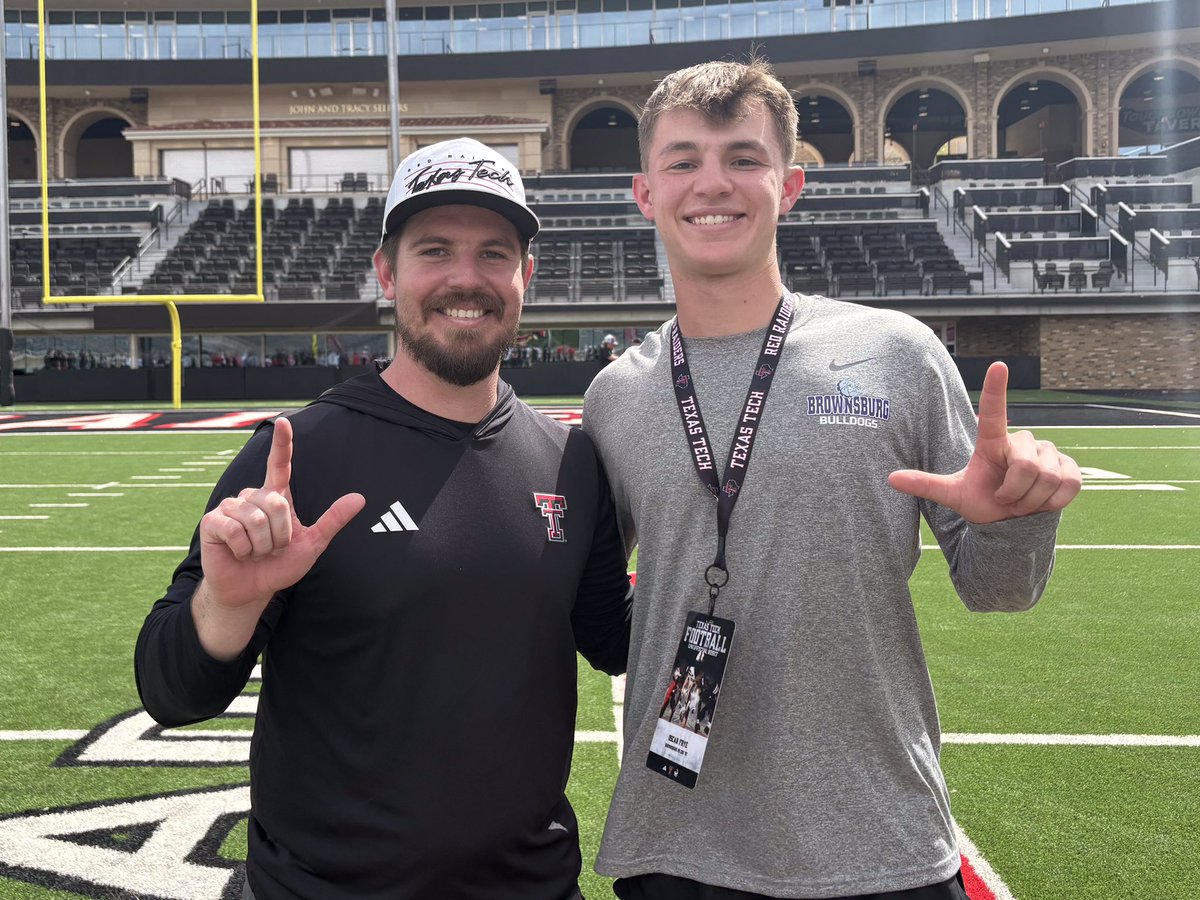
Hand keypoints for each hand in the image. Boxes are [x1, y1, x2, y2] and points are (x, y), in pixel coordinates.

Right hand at [199, 417, 364, 611]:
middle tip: (273, 548)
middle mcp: (252, 496)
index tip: (285, 422)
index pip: (280, 465)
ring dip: (262, 545)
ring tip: (255, 552)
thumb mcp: (313, 543)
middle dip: (280, 534)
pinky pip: (235, 529)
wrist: (252, 589)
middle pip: (276, 503)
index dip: (282, 444)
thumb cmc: (280, 565)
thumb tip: (360, 498)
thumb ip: (333, 520)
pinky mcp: (213, 522)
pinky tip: (238, 553)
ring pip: (256, 519)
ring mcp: (230, 507)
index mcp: (276, 497)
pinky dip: (243, 548)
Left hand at [888, 362, 1081, 522]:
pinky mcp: (1071, 468)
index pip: (993, 411)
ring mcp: (1049, 453)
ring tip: (1022, 500)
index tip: (998, 365)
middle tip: (1007, 499)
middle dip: (1014, 491)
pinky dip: (1053, 502)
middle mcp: (1022, 442)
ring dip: (1032, 498)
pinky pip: (1068, 484)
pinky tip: (1044, 502)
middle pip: (1025, 465)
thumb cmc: (982, 502)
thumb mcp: (953, 495)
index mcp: (993, 442)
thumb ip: (925, 484)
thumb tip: (890, 478)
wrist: (1011, 524)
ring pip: (1047, 476)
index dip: (996, 389)